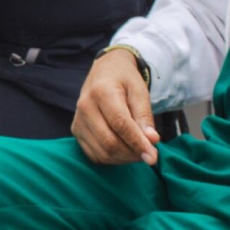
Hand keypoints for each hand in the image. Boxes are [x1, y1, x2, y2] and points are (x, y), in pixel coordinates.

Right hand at [71, 49, 159, 166]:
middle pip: (109, 142)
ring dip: (124, 158)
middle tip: (149, 154)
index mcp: (102, 92)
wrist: (104, 71)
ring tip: (138, 151)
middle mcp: (85, 107)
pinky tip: (124, 151)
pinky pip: (94, 155)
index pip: (120, 124)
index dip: (137, 143)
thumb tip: (152, 140)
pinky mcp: (76, 131)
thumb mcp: (139, 91)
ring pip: (102, 152)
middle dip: (132, 153)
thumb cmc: (124, 80)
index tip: (153, 157)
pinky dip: (112, 159)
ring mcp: (78, 120)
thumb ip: (145, 116)